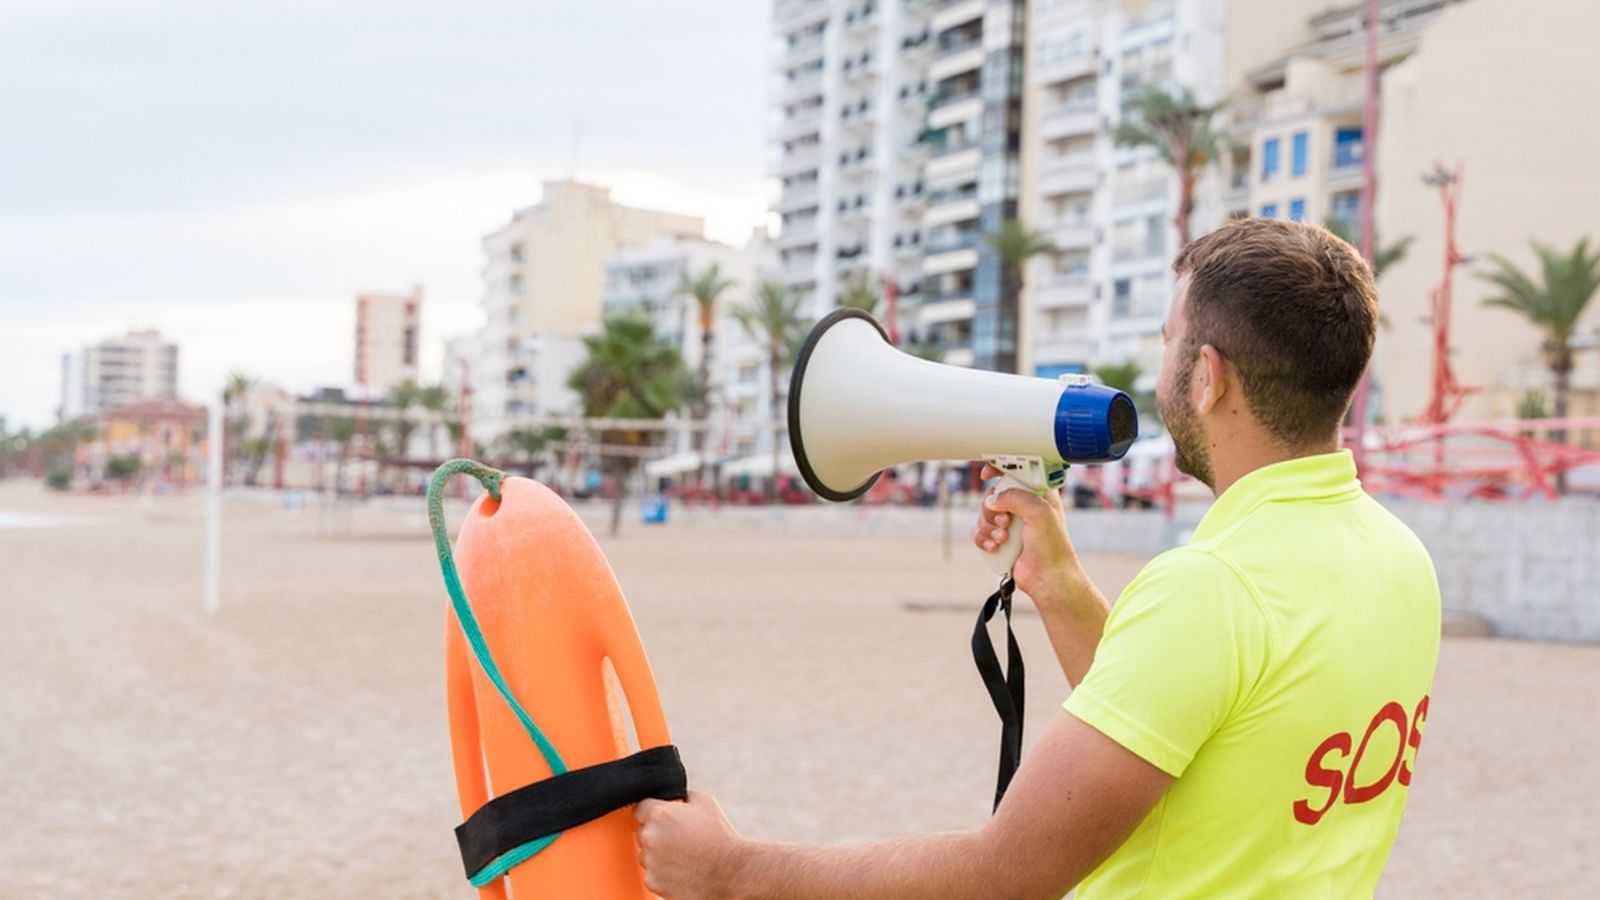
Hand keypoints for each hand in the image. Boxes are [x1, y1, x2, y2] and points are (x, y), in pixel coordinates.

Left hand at [635, 791, 745, 898]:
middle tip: (680, 840)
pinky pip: (652, 874)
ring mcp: (650, 861)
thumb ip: (683, 797)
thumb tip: (675, 799)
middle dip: (657, 835)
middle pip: (643, 833)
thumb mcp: (705, 802)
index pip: (641, 809)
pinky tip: (683, 870)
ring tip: (685, 857)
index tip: (665, 821)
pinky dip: (664, 874)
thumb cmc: (720, 836)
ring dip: (659, 856)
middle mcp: (650, 836)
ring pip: (646, 855)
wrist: (731, 871)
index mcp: (660, 814)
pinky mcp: (653, 881)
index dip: (653, 813)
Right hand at [972, 463, 1081, 605]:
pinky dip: (984, 539)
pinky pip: (980, 532)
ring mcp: (1011, 524)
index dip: (1000, 469)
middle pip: (993, 495)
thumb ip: (1016, 497)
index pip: (1016, 472)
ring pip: (984, 514)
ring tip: (1004, 539)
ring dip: (989, 527)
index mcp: (1037, 495)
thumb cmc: (1052, 548)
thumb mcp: (1039, 513)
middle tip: (1007, 522)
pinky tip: (996, 547)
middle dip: (993, 509)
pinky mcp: (1001, 540)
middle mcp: (1023, 507)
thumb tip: (993, 500)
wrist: (1047, 579)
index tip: (987, 475)